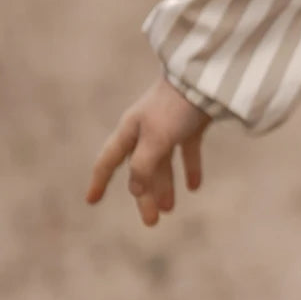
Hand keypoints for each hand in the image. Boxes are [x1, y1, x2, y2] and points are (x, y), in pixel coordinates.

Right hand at [86, 76, 212, 226]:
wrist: (209, 77)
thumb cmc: (176, 106)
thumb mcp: (156, 139)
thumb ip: (143, 166)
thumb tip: (136, 189)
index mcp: (130, 130)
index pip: (108, 161)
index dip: (99, 182)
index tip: (91, 201)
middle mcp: (147, 129)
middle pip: (140, 169)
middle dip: (144, 195)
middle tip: (152, 222)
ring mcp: (170, 125)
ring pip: (163, 162)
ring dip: (165, 185)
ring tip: (170, 209)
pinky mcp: (192, 122)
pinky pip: (187, 150)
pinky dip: (190, 167)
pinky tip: (194, 186)